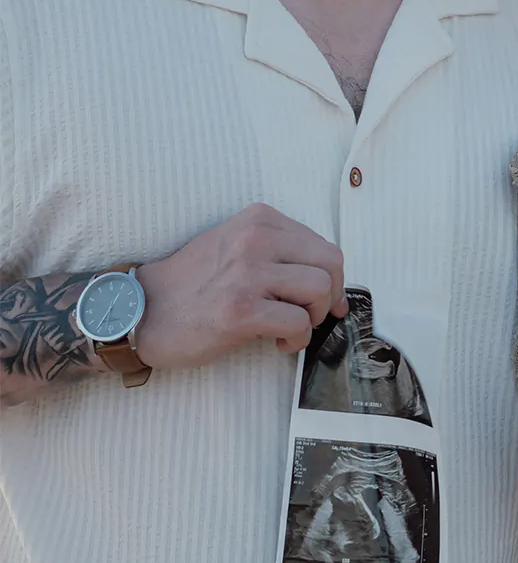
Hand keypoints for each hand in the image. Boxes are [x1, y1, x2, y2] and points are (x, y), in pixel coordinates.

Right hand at [135, 205, 347, 367]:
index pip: (322, 244)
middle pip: (331, 263)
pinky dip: (297, 338)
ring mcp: (248, 273)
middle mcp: (255, 239)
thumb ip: (278, 251)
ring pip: (319, 290)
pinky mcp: (241, 309)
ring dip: (313, 317)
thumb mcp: (234, 245)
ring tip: (291, 327)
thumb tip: (329, 279)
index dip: (333, 277)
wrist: (140, 311)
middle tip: (313, 314)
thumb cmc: (191, 284)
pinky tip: (279, 342)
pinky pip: (298, 322)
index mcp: (258, 220)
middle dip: (331, 294)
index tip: (328, 297)